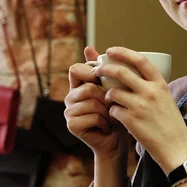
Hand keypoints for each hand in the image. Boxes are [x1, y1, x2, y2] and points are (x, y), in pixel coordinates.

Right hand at [65, 46, 128, 160]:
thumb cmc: (117, 110)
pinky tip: (107, 125)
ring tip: (112, 115)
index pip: (75, 69)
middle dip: (106, 96)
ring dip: (107, 110)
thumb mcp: (113, 86)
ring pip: (91, 102)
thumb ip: (103, 69)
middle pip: (87, 87)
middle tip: (113, 104)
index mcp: (77, 84)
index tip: (103, 79)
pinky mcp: (72, 125)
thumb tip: (88, 47)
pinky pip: (91, 116)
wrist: (116, 139)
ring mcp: (69, 111)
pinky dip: (105, 121)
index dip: (90, 72)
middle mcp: (70, 97)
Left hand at [92, 47, 186, 173]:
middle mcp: (150, 92)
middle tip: (96, 70)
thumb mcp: (167, 99)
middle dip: (104, 68)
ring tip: (108, 99)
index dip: (123, 52)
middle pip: (121, 72)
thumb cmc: (171, 125)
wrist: (176, 148)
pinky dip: (111, 111)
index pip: (141, 60)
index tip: (111, 50)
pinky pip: (113, 110)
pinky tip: (116, 116)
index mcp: (160, 84)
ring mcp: (140, 106)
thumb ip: (153, 87)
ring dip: (106, 95)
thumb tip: (135, 76)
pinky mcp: (131, 121)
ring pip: (112, 92)